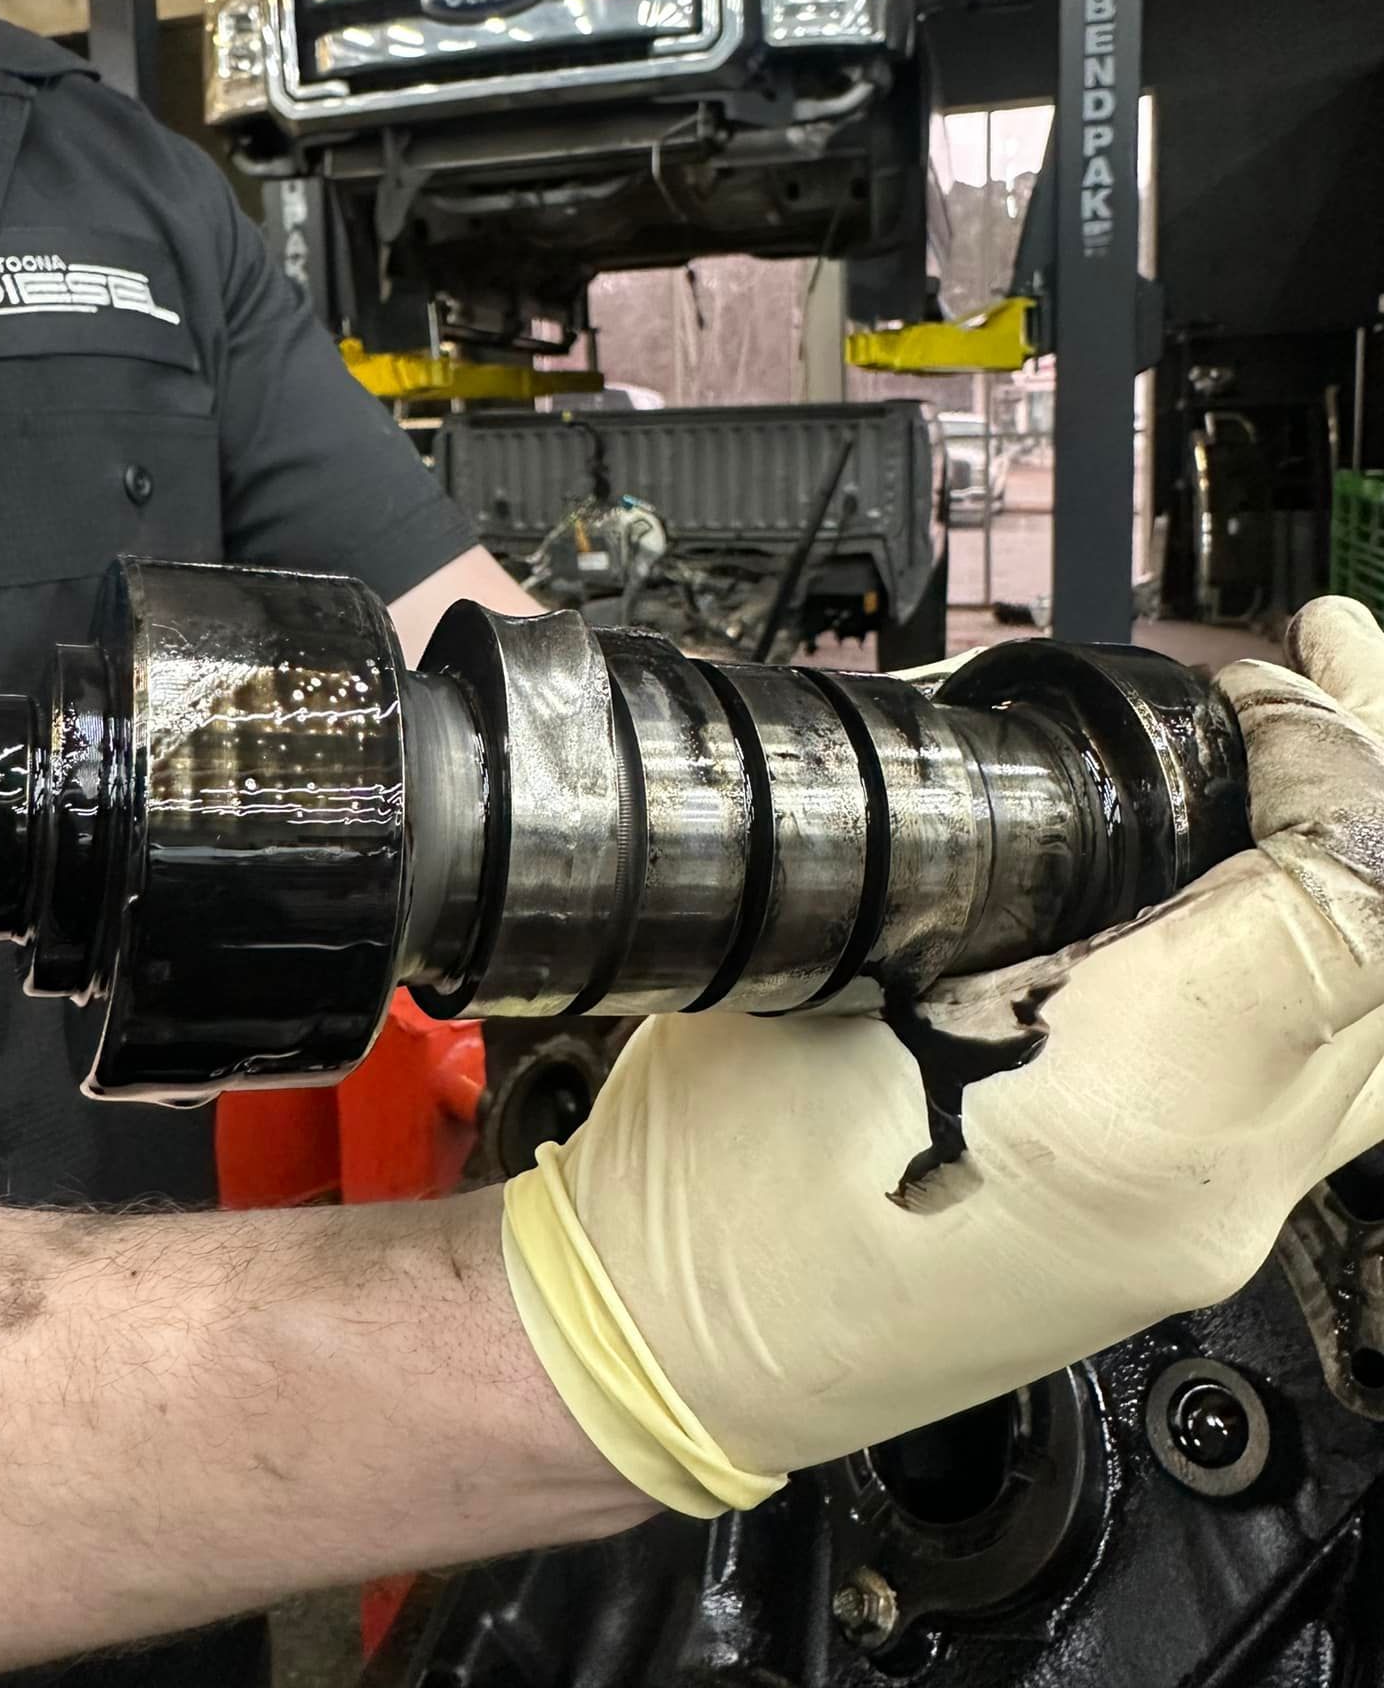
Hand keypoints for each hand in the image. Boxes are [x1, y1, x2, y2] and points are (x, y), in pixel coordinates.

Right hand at [500, 599, 1383, 1515]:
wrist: (684, 1335)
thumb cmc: (722, 1167)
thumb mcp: (839, 954)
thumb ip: (994, 830)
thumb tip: (1077, 719)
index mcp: (1124, 1101)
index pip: (1353, 895)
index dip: (1338, 752)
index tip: (1253, 694)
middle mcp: (1214, 1180)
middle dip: (1377, 768)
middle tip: (1338, 662)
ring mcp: (1219, 1221)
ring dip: (1370, 865)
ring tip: (1329, 752)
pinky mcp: (1196, 1229)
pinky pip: (1336, 1075)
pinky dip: (1333, 952)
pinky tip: (1270, 877)